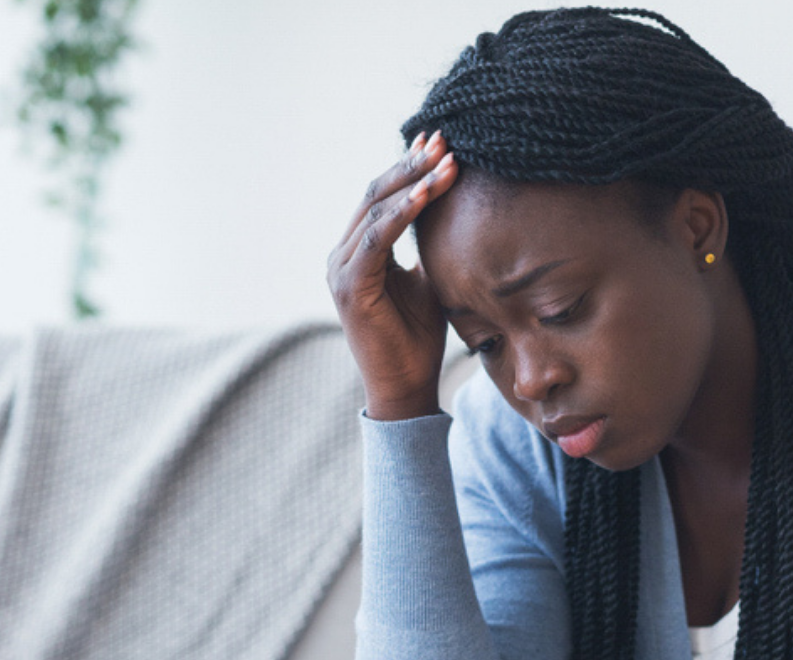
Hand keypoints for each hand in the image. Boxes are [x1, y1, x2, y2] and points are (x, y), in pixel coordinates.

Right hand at [327, 130, 458, 419]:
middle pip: (377, 194)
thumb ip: (428, 247)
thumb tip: (451, 211)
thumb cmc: (418, 338)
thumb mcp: (429, 281)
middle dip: (413, 165)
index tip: (442, 143)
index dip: (411, 168)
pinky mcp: (348, 285)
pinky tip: (428, 192)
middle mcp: (343, 254)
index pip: (384, 197)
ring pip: (376, 209)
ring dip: (413, 182)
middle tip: (446, 140)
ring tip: (447, 161)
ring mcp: (341, 268)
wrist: (405, 387)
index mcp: (360, 251)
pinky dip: (402, 213)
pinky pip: (377, 238)